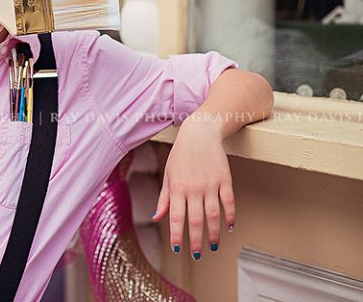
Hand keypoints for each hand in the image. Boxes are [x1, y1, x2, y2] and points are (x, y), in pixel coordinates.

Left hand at [150, 121, 235, 259]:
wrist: (200, 133)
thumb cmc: (181, 155)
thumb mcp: (168, 174)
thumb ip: (163, 198)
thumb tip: (156, 217)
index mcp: (177, 188)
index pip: (176, 217)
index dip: (177, 234)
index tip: (178, 248)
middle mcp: (194, 188)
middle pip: (196, 220)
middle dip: (196, 240)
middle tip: (197, 255)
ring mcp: (211, 184)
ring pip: (214, 214)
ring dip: (214, 233)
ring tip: (213, 245)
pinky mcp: (225, 179)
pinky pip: (229, 202)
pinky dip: (230, 216)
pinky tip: (229, 227)